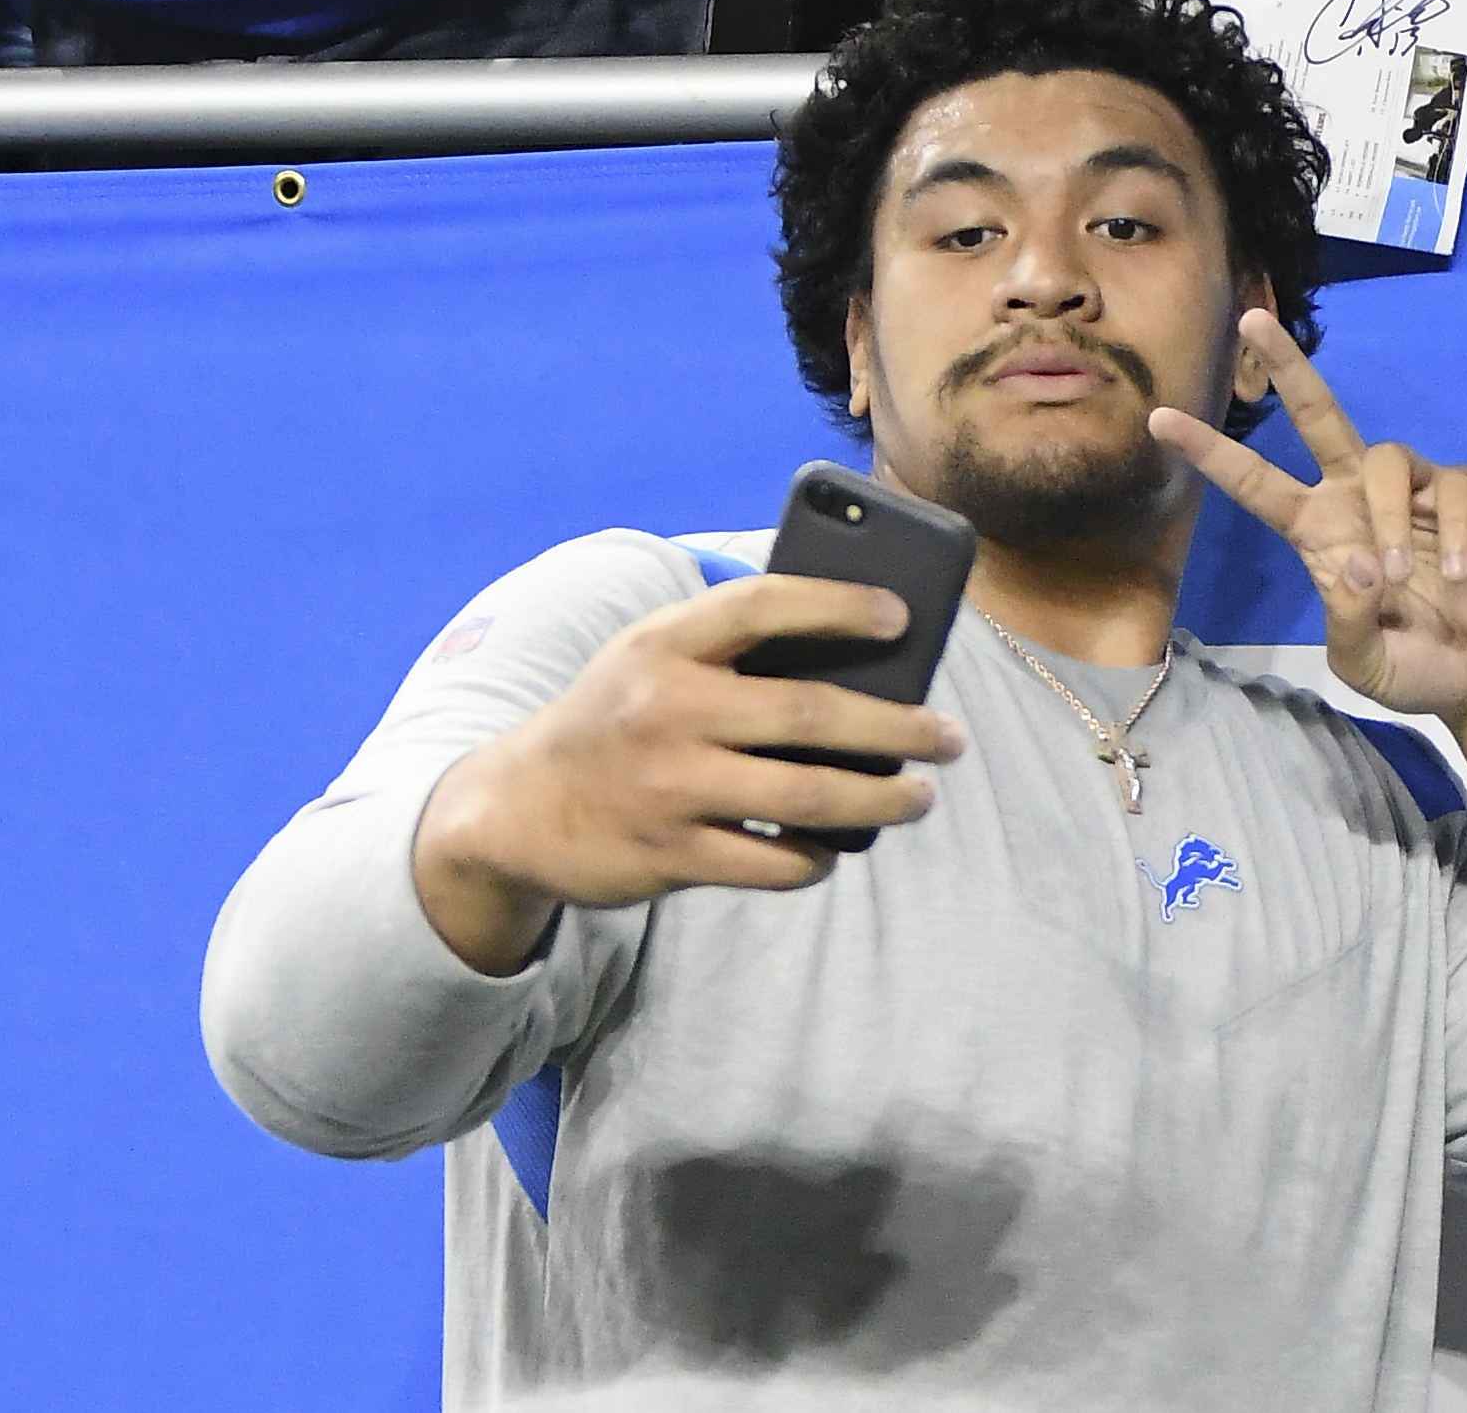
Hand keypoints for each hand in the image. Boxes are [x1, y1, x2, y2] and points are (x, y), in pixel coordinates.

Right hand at [406, 572, 969, 976]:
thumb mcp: (649, 658)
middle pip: (809, 713)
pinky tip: (839, 845)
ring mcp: (670, 786)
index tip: (901, 619)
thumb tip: (857, 662)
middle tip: (950, 738)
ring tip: (921, 797)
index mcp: (664, 644)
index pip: (763, 605)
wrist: (515, 809)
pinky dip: (816, 856)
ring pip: (805, 796)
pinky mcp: (669, 854)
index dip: (838, 606)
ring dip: (879, 799)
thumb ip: (729, 649)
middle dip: (897, 727)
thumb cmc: (614, 717)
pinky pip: (770, 861)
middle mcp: (667, 709)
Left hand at [1154, 313, 1466, 816]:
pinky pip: (1451, 487)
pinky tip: (1463, 573)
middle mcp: (1359, 498)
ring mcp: (1416, 491)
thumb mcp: (1364, 663)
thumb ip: (1346, 622)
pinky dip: (1454, 533)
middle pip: (1320, 415)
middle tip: (1252, 322)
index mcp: (1320, 532)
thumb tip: (1358, 565)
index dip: (1211, 452)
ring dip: (1389, 520)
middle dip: (1288, 366)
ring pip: (1385, 459)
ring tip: (1406, 580)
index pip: (1256, 483)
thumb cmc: (1418, 669)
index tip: (1159, 419)